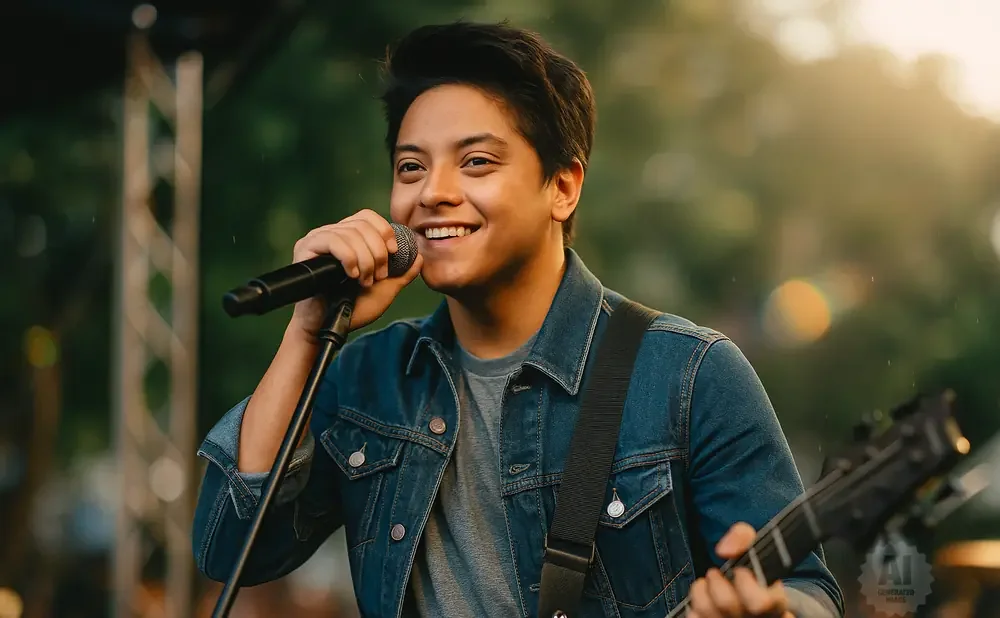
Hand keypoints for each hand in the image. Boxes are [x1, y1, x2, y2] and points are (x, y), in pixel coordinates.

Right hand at [289, 209, 422, 337]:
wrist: (329, 327)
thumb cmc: (353, 309)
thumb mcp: (385, 289)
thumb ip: (402, 273)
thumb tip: (419, 256)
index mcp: (348, 238)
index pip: (367, 217)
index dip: (384, 230)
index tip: (393, 252)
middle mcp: (331, 234)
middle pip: (362, 224)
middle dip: (377, 251)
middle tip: (378, 276)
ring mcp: (317, 239)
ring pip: (350, 233)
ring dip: (365, 259)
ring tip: (364, 281)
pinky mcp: (305, 248)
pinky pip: (333, 240)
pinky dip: (349, 258)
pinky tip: (352, 275)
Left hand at [688, 522, 792, 617]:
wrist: (753, 607)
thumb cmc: (755, 577)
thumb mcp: (758, 551)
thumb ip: (743, 537)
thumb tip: (724, 550)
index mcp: (774, 604)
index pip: (760, 602)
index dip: (745, 582)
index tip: (740, 570)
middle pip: (726, 604)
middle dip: (716, 581)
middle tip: (715, 573)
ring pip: (706, 611)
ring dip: (700, 590)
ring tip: (707, 583)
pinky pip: (694, 617)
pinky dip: (694, 604)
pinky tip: (705, 599)